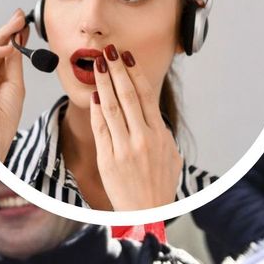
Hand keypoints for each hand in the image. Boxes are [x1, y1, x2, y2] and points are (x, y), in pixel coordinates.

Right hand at [0, 10, 29, 160]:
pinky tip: (9, 45)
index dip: (14, 40)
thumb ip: (13, 64)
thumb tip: (16, 43)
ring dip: (3, 35)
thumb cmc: (0, 124)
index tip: (25, 28)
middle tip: (21, 17)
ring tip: (18, 23)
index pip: (2, 56)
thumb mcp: (15, 86)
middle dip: (8, 32)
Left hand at [90, 44, 182, 210]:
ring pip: (112, 108)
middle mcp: (143, 138)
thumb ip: (160, 134)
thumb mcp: (170, 156)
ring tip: (98, 65)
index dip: (135, 74)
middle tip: (109, 51)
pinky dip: (96, 111)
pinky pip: (101, 129)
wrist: (147, 212)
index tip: (127, 58)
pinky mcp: (108, 158)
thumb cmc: (158, 185)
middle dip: (118, 71)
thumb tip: (153, 116)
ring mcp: (125, 147)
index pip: (146, 96)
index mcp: (160, 134)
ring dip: (104, 84)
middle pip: (128, 96)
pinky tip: (93, 95)